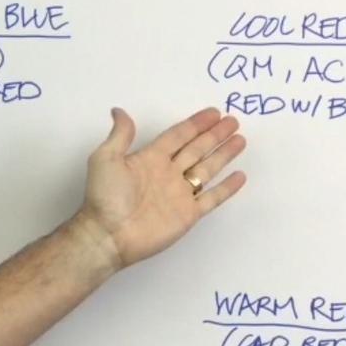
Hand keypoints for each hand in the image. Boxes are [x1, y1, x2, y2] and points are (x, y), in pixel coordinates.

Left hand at [72, 106, 246, 269]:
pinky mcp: (188, 214)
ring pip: (207, 169)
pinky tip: (240, 175)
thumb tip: (118, 110)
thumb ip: (119, 135)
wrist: (108, 235)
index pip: (178, 136)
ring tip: (240, 140)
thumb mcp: (105, 159)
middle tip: (234, 121)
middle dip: (214, 135)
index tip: (214, 113)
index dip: (195, 124)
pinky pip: (212, 198)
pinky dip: (226, 188)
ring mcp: (179, 194)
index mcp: (150, 158)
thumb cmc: (105, 196)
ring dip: (223, 155)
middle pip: (196, 149)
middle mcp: (167, 173)